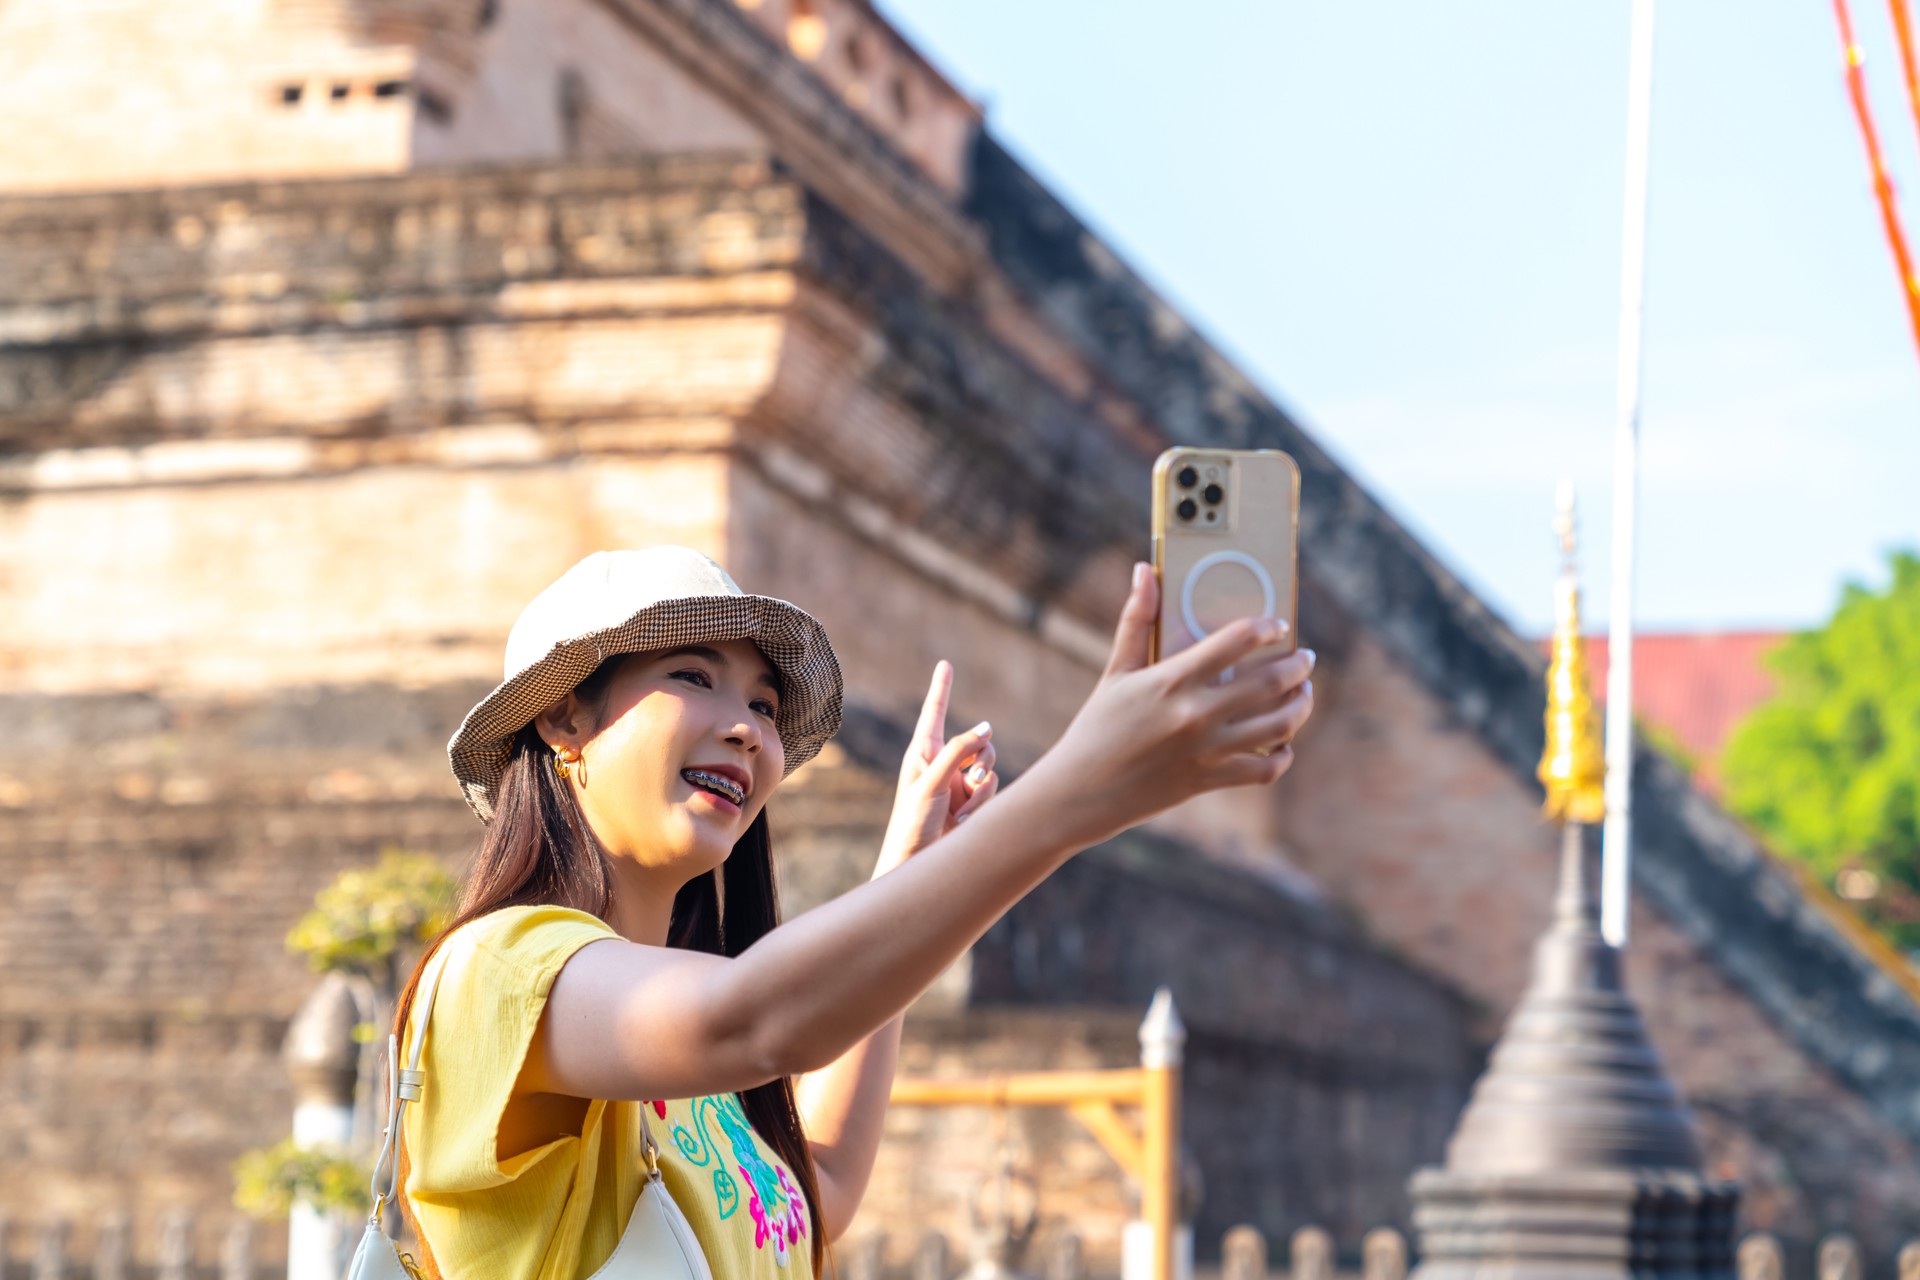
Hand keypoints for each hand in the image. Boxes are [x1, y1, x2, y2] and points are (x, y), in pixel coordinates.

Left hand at [873, 661, 998, 877]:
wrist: (916, 863)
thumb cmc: (913, 823)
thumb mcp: (932, 782)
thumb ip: (958, 752)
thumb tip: (985, 729)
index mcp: (922, 753)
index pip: (934, 712)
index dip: (942, 687)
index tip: (945, 664)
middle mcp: (942, 764)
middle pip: (977, 741)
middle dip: (981, 755)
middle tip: (973, 774)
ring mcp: (958, 783)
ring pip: (989, 766)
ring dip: (981, 786)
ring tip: (962, 808)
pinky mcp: (971, 802)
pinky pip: (991, 789)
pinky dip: (982, 803)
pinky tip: (963, 820)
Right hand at [1023, 562, 1314, 849]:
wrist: (1080, 792)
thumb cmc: (1096, 727)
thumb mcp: (1116, 671)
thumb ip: (1136, 619)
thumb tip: (1144, 570)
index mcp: (1172, 679)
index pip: (1236, 640)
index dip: (1266, 628)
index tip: (1277, 626)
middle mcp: (1195, 714)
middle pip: (1270, 682)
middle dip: (1298, 666)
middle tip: (1306, 659)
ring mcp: (1206, 750)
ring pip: (1278, 727)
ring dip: (1301, 707)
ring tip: (1305, 694)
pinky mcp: (1209, 780)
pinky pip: (1264, 770)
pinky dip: (1282, 757)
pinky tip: (1284, 745)